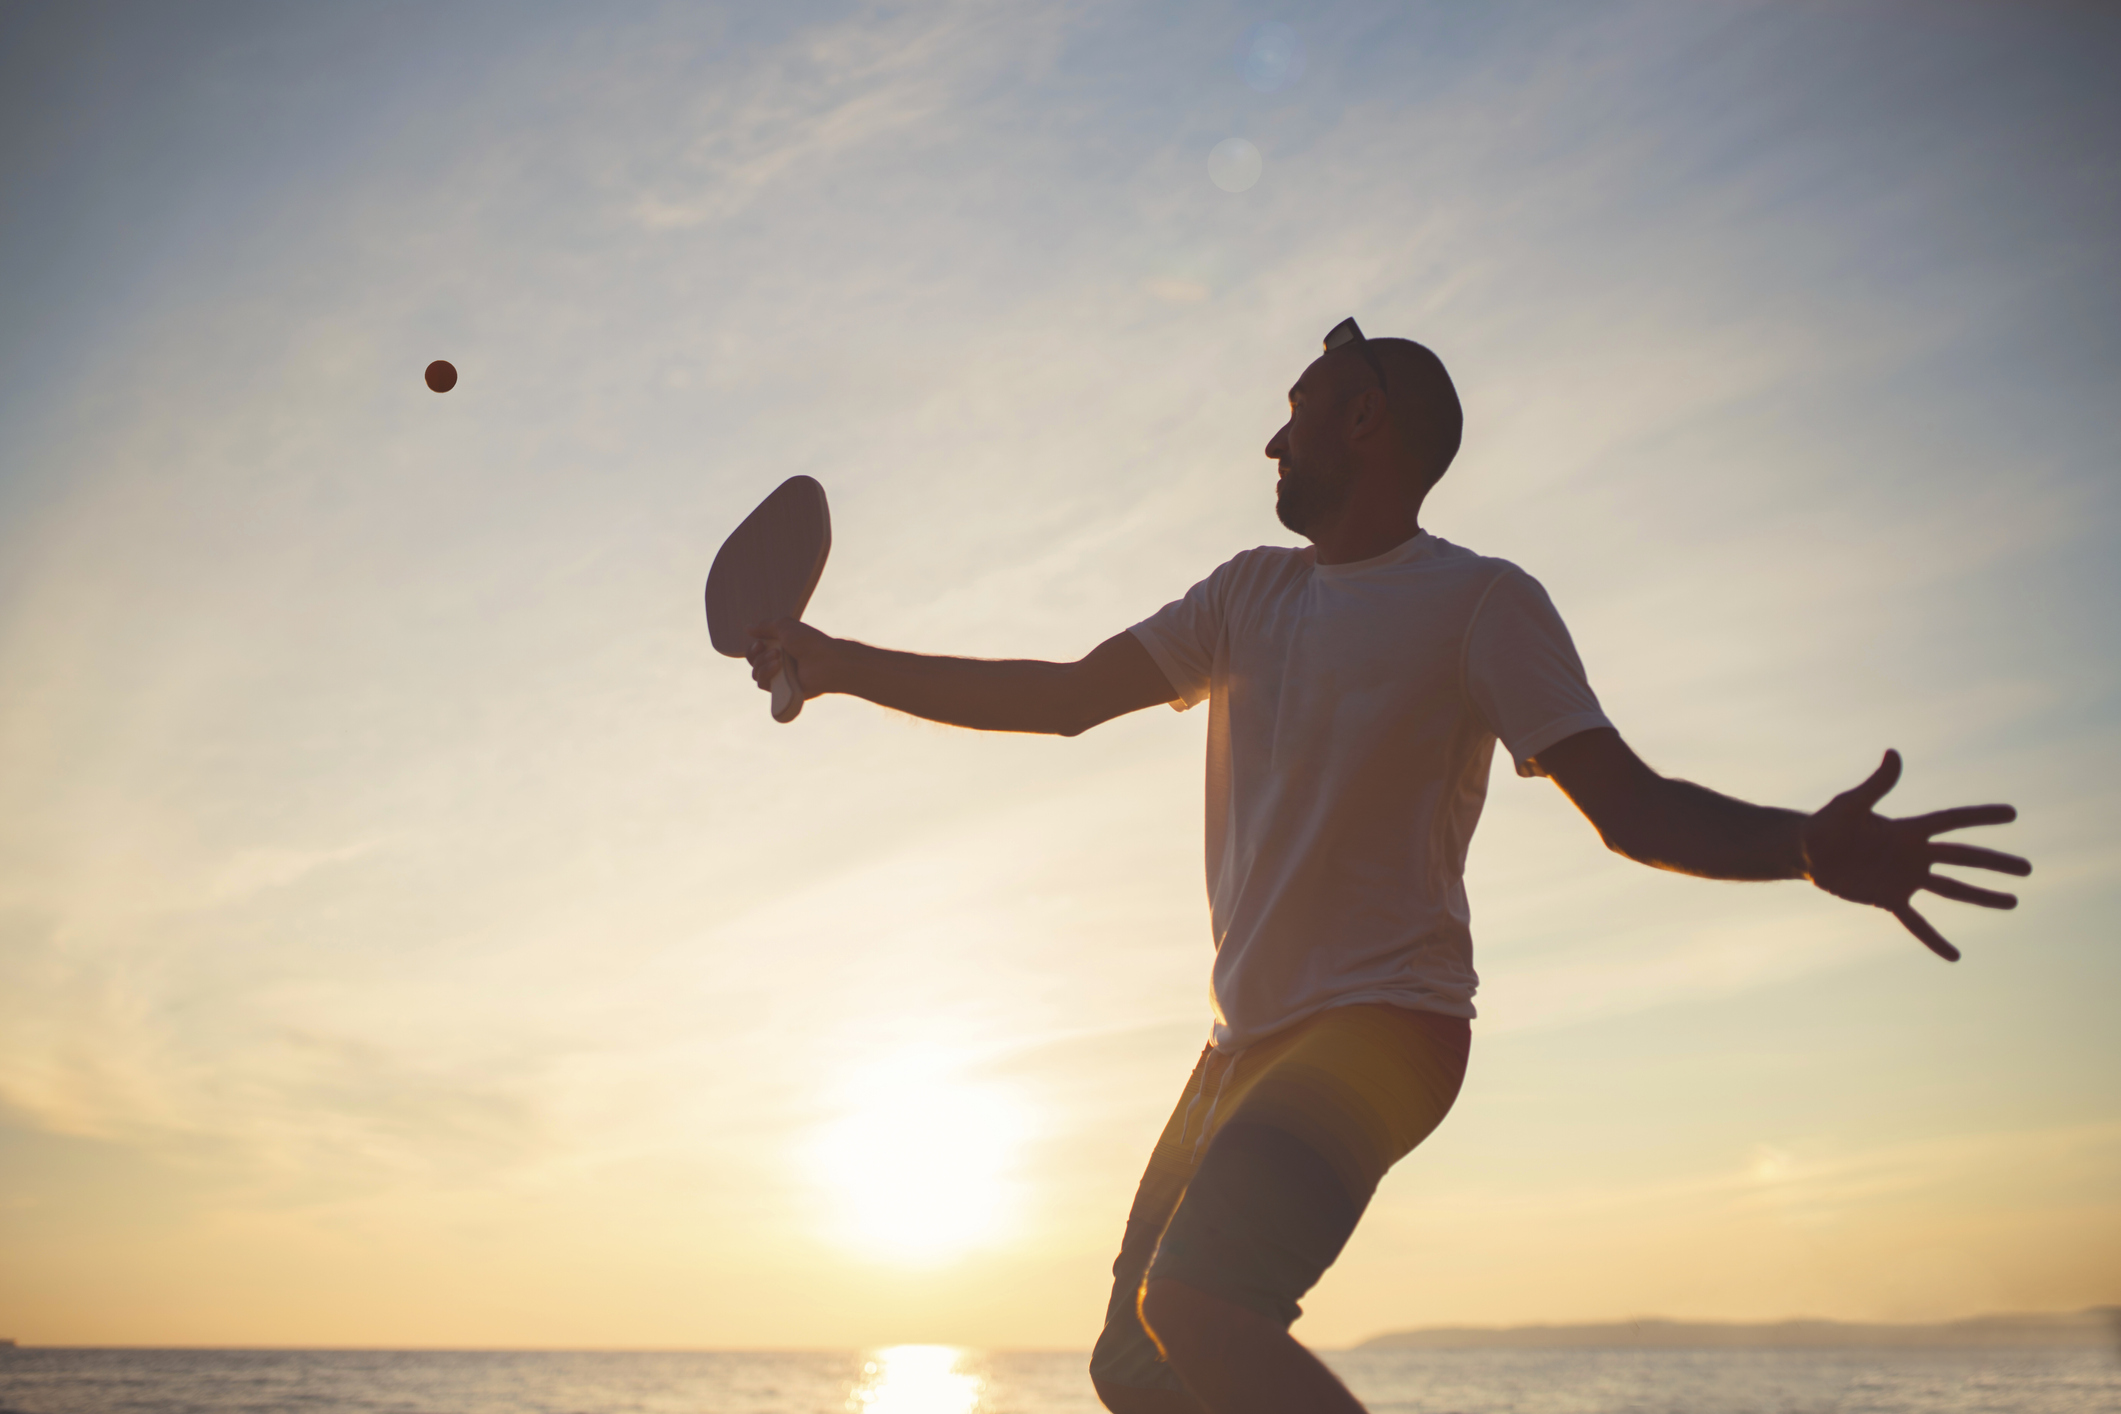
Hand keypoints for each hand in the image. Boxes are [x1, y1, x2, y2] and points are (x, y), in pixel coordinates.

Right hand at [746, 617, 837, 697]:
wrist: (824, 661)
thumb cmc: (808, 642)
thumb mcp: (785, 626)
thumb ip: (765, 626)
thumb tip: (747, 628)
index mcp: (780, 647)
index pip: (756, 650)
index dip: (753, 648)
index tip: (760, 643)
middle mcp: (779, 662)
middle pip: (753, 662)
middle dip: (756, 655)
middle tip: (775, 651)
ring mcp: (781, 677)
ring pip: (756, 674)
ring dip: (762, 664)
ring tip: (779, 659)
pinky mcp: (782, 690)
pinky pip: (763, 684)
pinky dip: (766, 675)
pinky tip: (777, 668)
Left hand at [1801, 750, 2029, 960]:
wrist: (1808, 851)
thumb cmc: (1827, 823)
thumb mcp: (1850, 805)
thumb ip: (1876, 785)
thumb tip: (1894, 753)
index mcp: (1907, 830)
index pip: (1951, 821)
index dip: (1980, 816)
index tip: (2012, 813)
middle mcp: (1913, 854)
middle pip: (1962, 858)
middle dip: (1995, 863)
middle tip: (2028, 868)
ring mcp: (1905, 878)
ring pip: (1951, 890)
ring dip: (1981, 897)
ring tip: (2013, 903)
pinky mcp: (1889, 899)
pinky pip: (1916, 923)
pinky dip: (1933, 939)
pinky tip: (1954, 956)